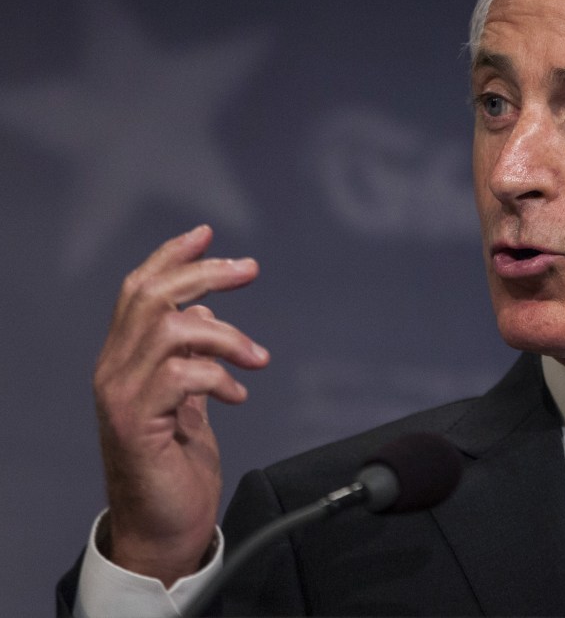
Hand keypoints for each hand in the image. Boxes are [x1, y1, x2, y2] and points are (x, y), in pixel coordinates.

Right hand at [93, 224, 268, 583]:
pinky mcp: (137, 423)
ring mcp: (121, 396)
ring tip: (254, 357)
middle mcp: (114, 371)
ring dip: (225, 336)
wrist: (164, 528)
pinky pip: (181, 376)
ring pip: (169, 330)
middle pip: (151, 296)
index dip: (170, 257)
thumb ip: (190, 357)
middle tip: (248, 270)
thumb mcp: (188, 400)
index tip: (207, 234)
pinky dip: (219, 377)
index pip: (138, 290)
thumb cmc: (174, 467)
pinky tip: (238, 395)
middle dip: (204, 273)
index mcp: (126, 360)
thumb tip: (203, 315)